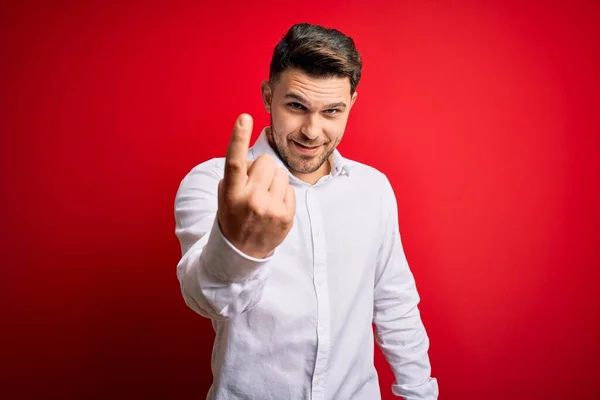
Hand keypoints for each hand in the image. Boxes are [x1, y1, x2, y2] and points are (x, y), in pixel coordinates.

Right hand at [216, 114, 295, 258]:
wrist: (241, 252)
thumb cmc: (233, 216)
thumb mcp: (226, 195)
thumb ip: (239, 175)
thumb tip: (259, 162)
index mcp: (231, 192)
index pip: (235, 161)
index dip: (238, 138)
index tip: (244, 117)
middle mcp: (250, 200)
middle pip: (267, 161)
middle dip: (263, 169)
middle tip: (256, 186)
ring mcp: (270, 209)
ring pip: (281, 173)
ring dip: (274, 182)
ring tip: (265, 199)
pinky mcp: (286, 216)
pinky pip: (290, 189)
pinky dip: (283, 195)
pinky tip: (273, 209)